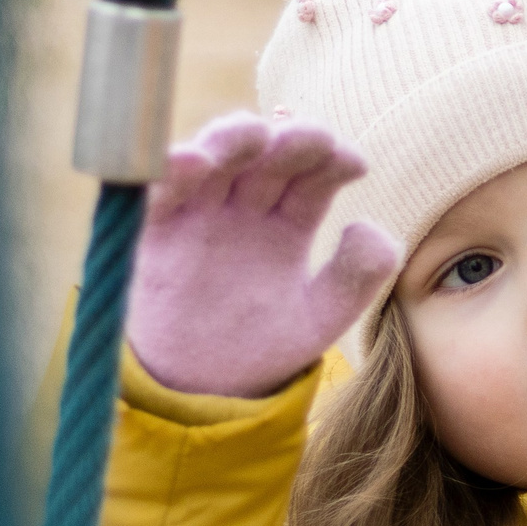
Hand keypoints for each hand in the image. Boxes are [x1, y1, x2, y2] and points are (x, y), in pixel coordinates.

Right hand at [125, 114, 400, 398]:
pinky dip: (170, 173)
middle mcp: (244, 207)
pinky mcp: (156, 233)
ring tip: (253, 133)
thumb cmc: (261, 347)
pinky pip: (159, 194)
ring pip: (216, 159)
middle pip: (269, 156)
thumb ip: (357, 278)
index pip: (314, 173)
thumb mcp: (320, 318)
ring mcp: (199, 214)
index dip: (333, 159)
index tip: (353, 164)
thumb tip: (370, 225)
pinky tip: (189, 161)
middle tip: (311, 138)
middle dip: (292, 140)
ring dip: (234, 138)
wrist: (203, 392)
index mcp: (289, 220)